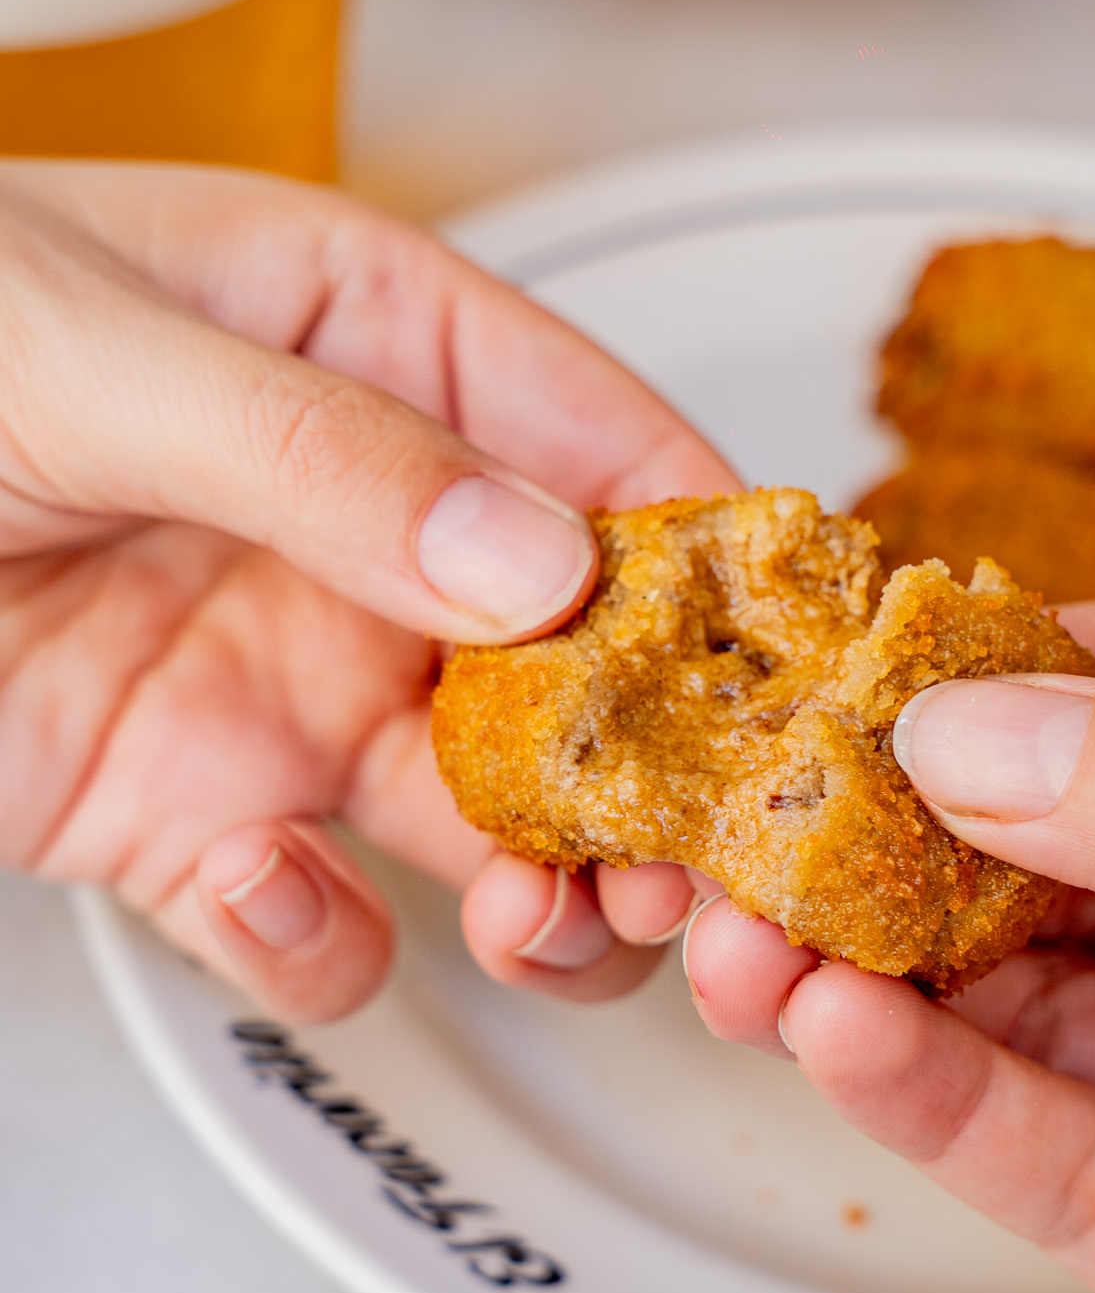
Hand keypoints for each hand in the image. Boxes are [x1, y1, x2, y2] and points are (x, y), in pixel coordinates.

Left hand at [0, 162, 735, 1017]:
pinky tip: (263, 892)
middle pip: (587, 669)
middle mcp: (369, 535)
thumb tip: (539, 563)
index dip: (718, 559)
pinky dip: (311, 941)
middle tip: (707, 861)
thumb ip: (328, 456)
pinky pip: (307, 913)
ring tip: (548, 923)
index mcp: (381, 359)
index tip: (799, 665)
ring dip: (542, 889)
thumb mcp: (97, 351)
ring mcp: (287, 682)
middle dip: (659, 772)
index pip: (608, 449)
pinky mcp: (188, 813)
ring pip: (487, 817)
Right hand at [683, 588, 1094, 1292]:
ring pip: (1047, 1006)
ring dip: (883, 972)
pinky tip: (827, 1038)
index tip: (901, 658)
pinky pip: (1061, 1160)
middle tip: (768, 811)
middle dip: (920, 829)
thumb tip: (983, 728)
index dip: (1058, 660)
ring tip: (746, 938)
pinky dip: (936, 1099)